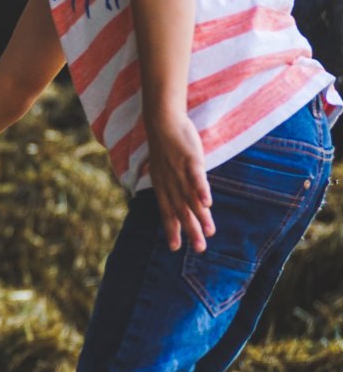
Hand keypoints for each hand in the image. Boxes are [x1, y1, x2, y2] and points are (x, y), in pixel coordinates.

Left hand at [146, 112, 214, 252]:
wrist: (162, 121)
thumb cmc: (165, 147)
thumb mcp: (163, 170)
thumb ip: (172, 187)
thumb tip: (180, 200)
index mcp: (162, 185)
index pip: (167, 211)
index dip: (171, 229)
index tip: (175, 248)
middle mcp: (170, 182)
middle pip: (181, 210)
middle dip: (190, 230)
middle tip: (200, 249)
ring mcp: (179, 171)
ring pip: (190, 197)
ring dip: (200, 215)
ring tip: (209, 233)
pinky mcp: (190, 159)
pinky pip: (196, 176)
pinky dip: (201, 189)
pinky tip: (208, 203)